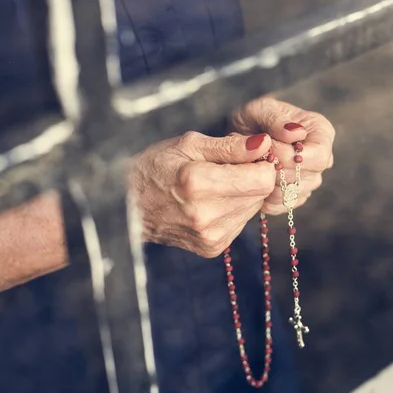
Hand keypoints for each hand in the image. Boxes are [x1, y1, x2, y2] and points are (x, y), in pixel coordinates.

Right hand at [129, 131, 275, 256]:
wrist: (128, 206)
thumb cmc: (155, 167)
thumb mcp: (188, 144)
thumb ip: (229, 146)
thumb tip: (265, 144)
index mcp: (198, 184)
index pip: (262, 178)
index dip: (261, 163)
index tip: (248, 155)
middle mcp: (206, 215)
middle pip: (260, 194)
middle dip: (252, 177)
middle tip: (227, 168)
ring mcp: (210, 236)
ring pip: (253, 209)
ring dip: (243, 194)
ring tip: (215, 185)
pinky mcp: (212, 248)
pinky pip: (241, 223)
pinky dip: (232, 209)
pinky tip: (211, 202)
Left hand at [231, 95, 334, 214]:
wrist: (242, 133)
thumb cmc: (254, 116)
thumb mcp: (260, 109)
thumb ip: (276, 120)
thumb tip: (297, 134)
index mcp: (321, 132)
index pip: (319, 156)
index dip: (292, 156)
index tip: (267, 147)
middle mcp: (320, 158)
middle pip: (308, 178)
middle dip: (277, 170)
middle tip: (255, 156)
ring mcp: (309, 178)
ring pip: (295, 194)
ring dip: (269, 184)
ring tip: (253, 165)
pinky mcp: (294, 194)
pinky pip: (283, 204)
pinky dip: (265, 197)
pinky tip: (254, 182)